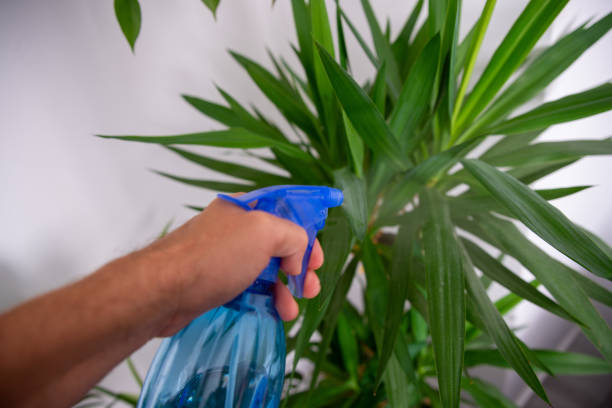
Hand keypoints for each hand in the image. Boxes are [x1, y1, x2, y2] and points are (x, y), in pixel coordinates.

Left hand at [138, 195, 322, 335]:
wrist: (161, 291)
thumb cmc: (212, 256)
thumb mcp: (265, 232)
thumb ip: (293, 235)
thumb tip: (295, 255)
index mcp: (246, 208)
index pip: (287, 213)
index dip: (307, 235)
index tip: (317, 260)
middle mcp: (235, 229)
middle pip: (278, 245)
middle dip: (299, 268)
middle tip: (310, 287)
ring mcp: (223, 257)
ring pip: (264, 271)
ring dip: (284, 290)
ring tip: (291, 310)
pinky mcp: (214, 283)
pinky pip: (247, 290)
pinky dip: (264, 301)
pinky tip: (273, 314)